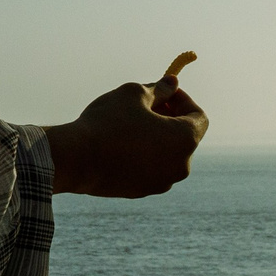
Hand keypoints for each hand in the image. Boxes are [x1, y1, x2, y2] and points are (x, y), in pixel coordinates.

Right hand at [43, 53, 206, 197]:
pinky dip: (143, 155)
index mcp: (185, 139)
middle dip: (169, 118)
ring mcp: (161, 182)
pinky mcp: (142, 192)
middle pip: (184, 137)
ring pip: (166, 154)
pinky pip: (150, 168)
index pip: (198, 117)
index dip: (182, 100)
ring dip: (156, 137)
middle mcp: (180, 165)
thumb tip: (172, 83)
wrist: (77, 159)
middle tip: (146, 105)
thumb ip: (159, 89)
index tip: (163, 92)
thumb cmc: (108, 122)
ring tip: (129, 124)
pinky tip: (118, 144)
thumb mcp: (134, 93)